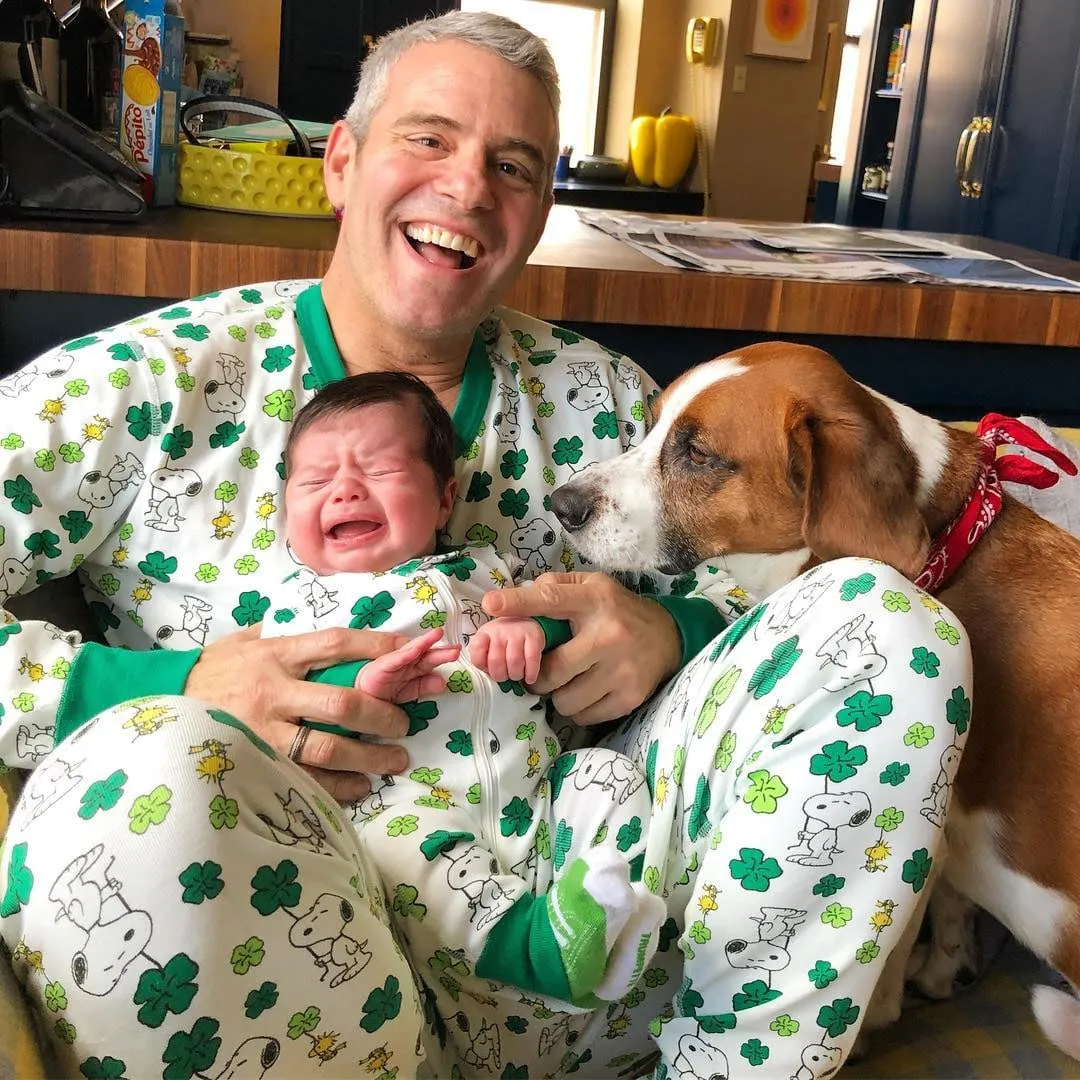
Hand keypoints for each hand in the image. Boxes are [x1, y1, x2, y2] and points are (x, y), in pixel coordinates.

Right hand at [186, 624, 413, 802]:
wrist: (158, 704)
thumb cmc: (212, 671)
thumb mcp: (245, 641)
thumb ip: (286, 635)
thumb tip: (336, 630)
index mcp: (275, 655)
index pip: (336, 644)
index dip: (379, 646)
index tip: (412, 650)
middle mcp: (272, 692)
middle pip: (341, 704)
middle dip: (382, 715)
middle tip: (404, 723)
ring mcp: (263, 733)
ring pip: (327, 750)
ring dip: (369, 759)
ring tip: (395, 760)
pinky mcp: (254, 765)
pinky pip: (304, 782)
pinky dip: (337, 788)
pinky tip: (358, 788)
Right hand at [356, 628, 461, 701]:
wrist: (356, 699)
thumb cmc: (381, 694)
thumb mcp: (407, 693)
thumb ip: (424, 687)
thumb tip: (443, 683)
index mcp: (411, 670)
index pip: (429, 663)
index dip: (442, 656)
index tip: (457, 651)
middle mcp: (404, 664)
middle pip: (424, 656)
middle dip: (439, 651)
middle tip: (456, 647)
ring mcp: (392, 664)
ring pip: (411, 653)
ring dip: (425, 644)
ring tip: (438, 634)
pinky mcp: (380, 667)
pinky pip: (395, 660)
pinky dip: (406, 654)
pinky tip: (416, 648)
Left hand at [469, 617, 545, 683]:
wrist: (525, 623)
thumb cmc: (503, 639)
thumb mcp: (487, 644)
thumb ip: (480, 656)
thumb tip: (485, 672)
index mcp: (485, 633)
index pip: (476, 649)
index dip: (481, 664)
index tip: (488, 668)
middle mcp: (500, 630)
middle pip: (496, 660)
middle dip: (500, 675)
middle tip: (505, 676)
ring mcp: (517, 632)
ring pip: (514, 662)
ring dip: (515, 675)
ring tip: (516, 674)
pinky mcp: (534, 637)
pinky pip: (532, 660)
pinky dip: (530, 673)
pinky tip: (529, 677)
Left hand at [481, 572, 680, 724]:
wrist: (668, 637)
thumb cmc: (617, 610)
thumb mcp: (592, 586)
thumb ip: (556, 587)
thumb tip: (515, 598)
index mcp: (595, 601)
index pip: (552, 599)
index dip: (519, 603)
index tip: (491, 604)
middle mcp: (609, 634)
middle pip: (552, 670)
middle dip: (538, 678)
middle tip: (541, 673)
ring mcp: (621, 669)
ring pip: (565, 700)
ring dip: (558, 695)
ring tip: (569, 681)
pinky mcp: (630, 696)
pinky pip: (583, 716)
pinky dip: (578, 708)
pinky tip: (587, 690)